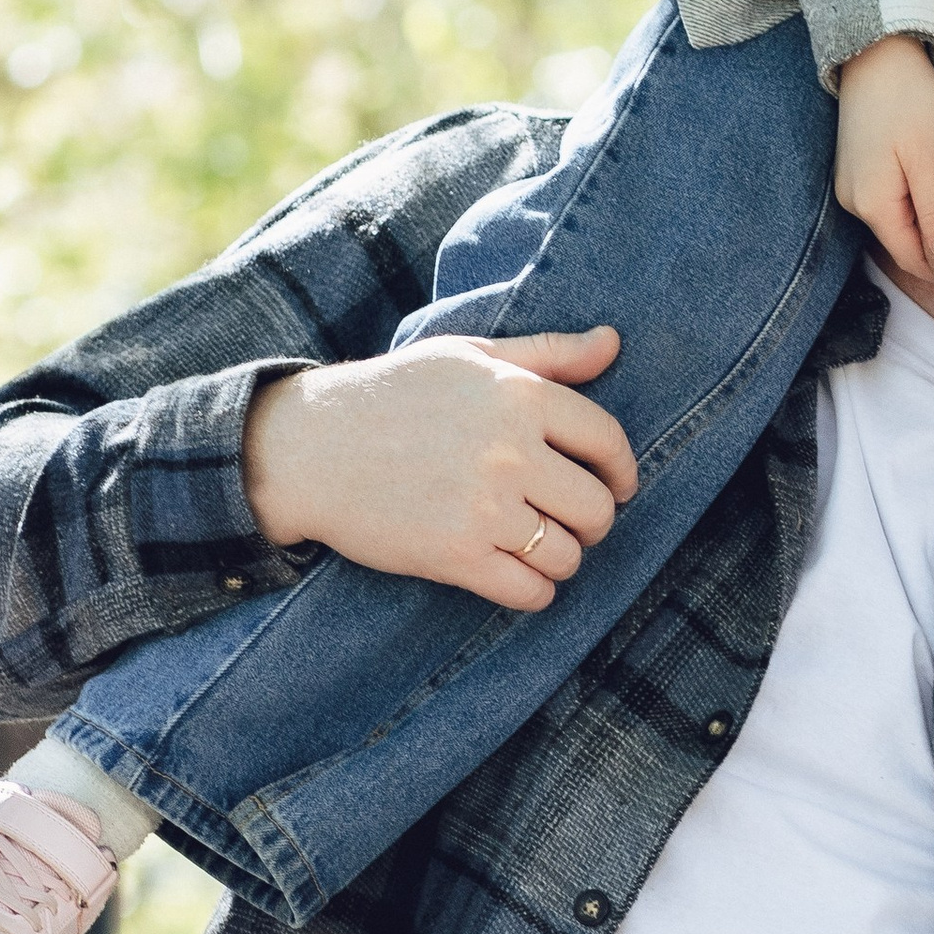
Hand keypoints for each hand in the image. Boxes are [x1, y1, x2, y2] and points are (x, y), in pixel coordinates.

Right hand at [243, 327, 637, 611]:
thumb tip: (613, 342)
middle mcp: (510, 451)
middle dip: (594, 521)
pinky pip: (530, 591)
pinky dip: (534, 591)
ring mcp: (484, 507)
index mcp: (520, 395)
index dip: (622, 470)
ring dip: (561, 558)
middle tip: (572, 521)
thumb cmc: (394, 394)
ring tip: (538, 545)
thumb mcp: (469, 355)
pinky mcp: (456, 555)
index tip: (617, 485)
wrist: (311, 446)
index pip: (607, 441)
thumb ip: (546, 353)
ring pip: (567, 554)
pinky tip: (517, 575)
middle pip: (596, 507)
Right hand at [835, 32, 933, 280]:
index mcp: (872, 204)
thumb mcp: (930, 158)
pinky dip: (912, 198)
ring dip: (925, 218)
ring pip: (896, 219)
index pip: (910, 258)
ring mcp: (850, 184)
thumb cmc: (908, 100)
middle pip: (902, 240)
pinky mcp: (855, 166)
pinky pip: (887, 197)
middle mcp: (853, 201)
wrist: (877, 54)